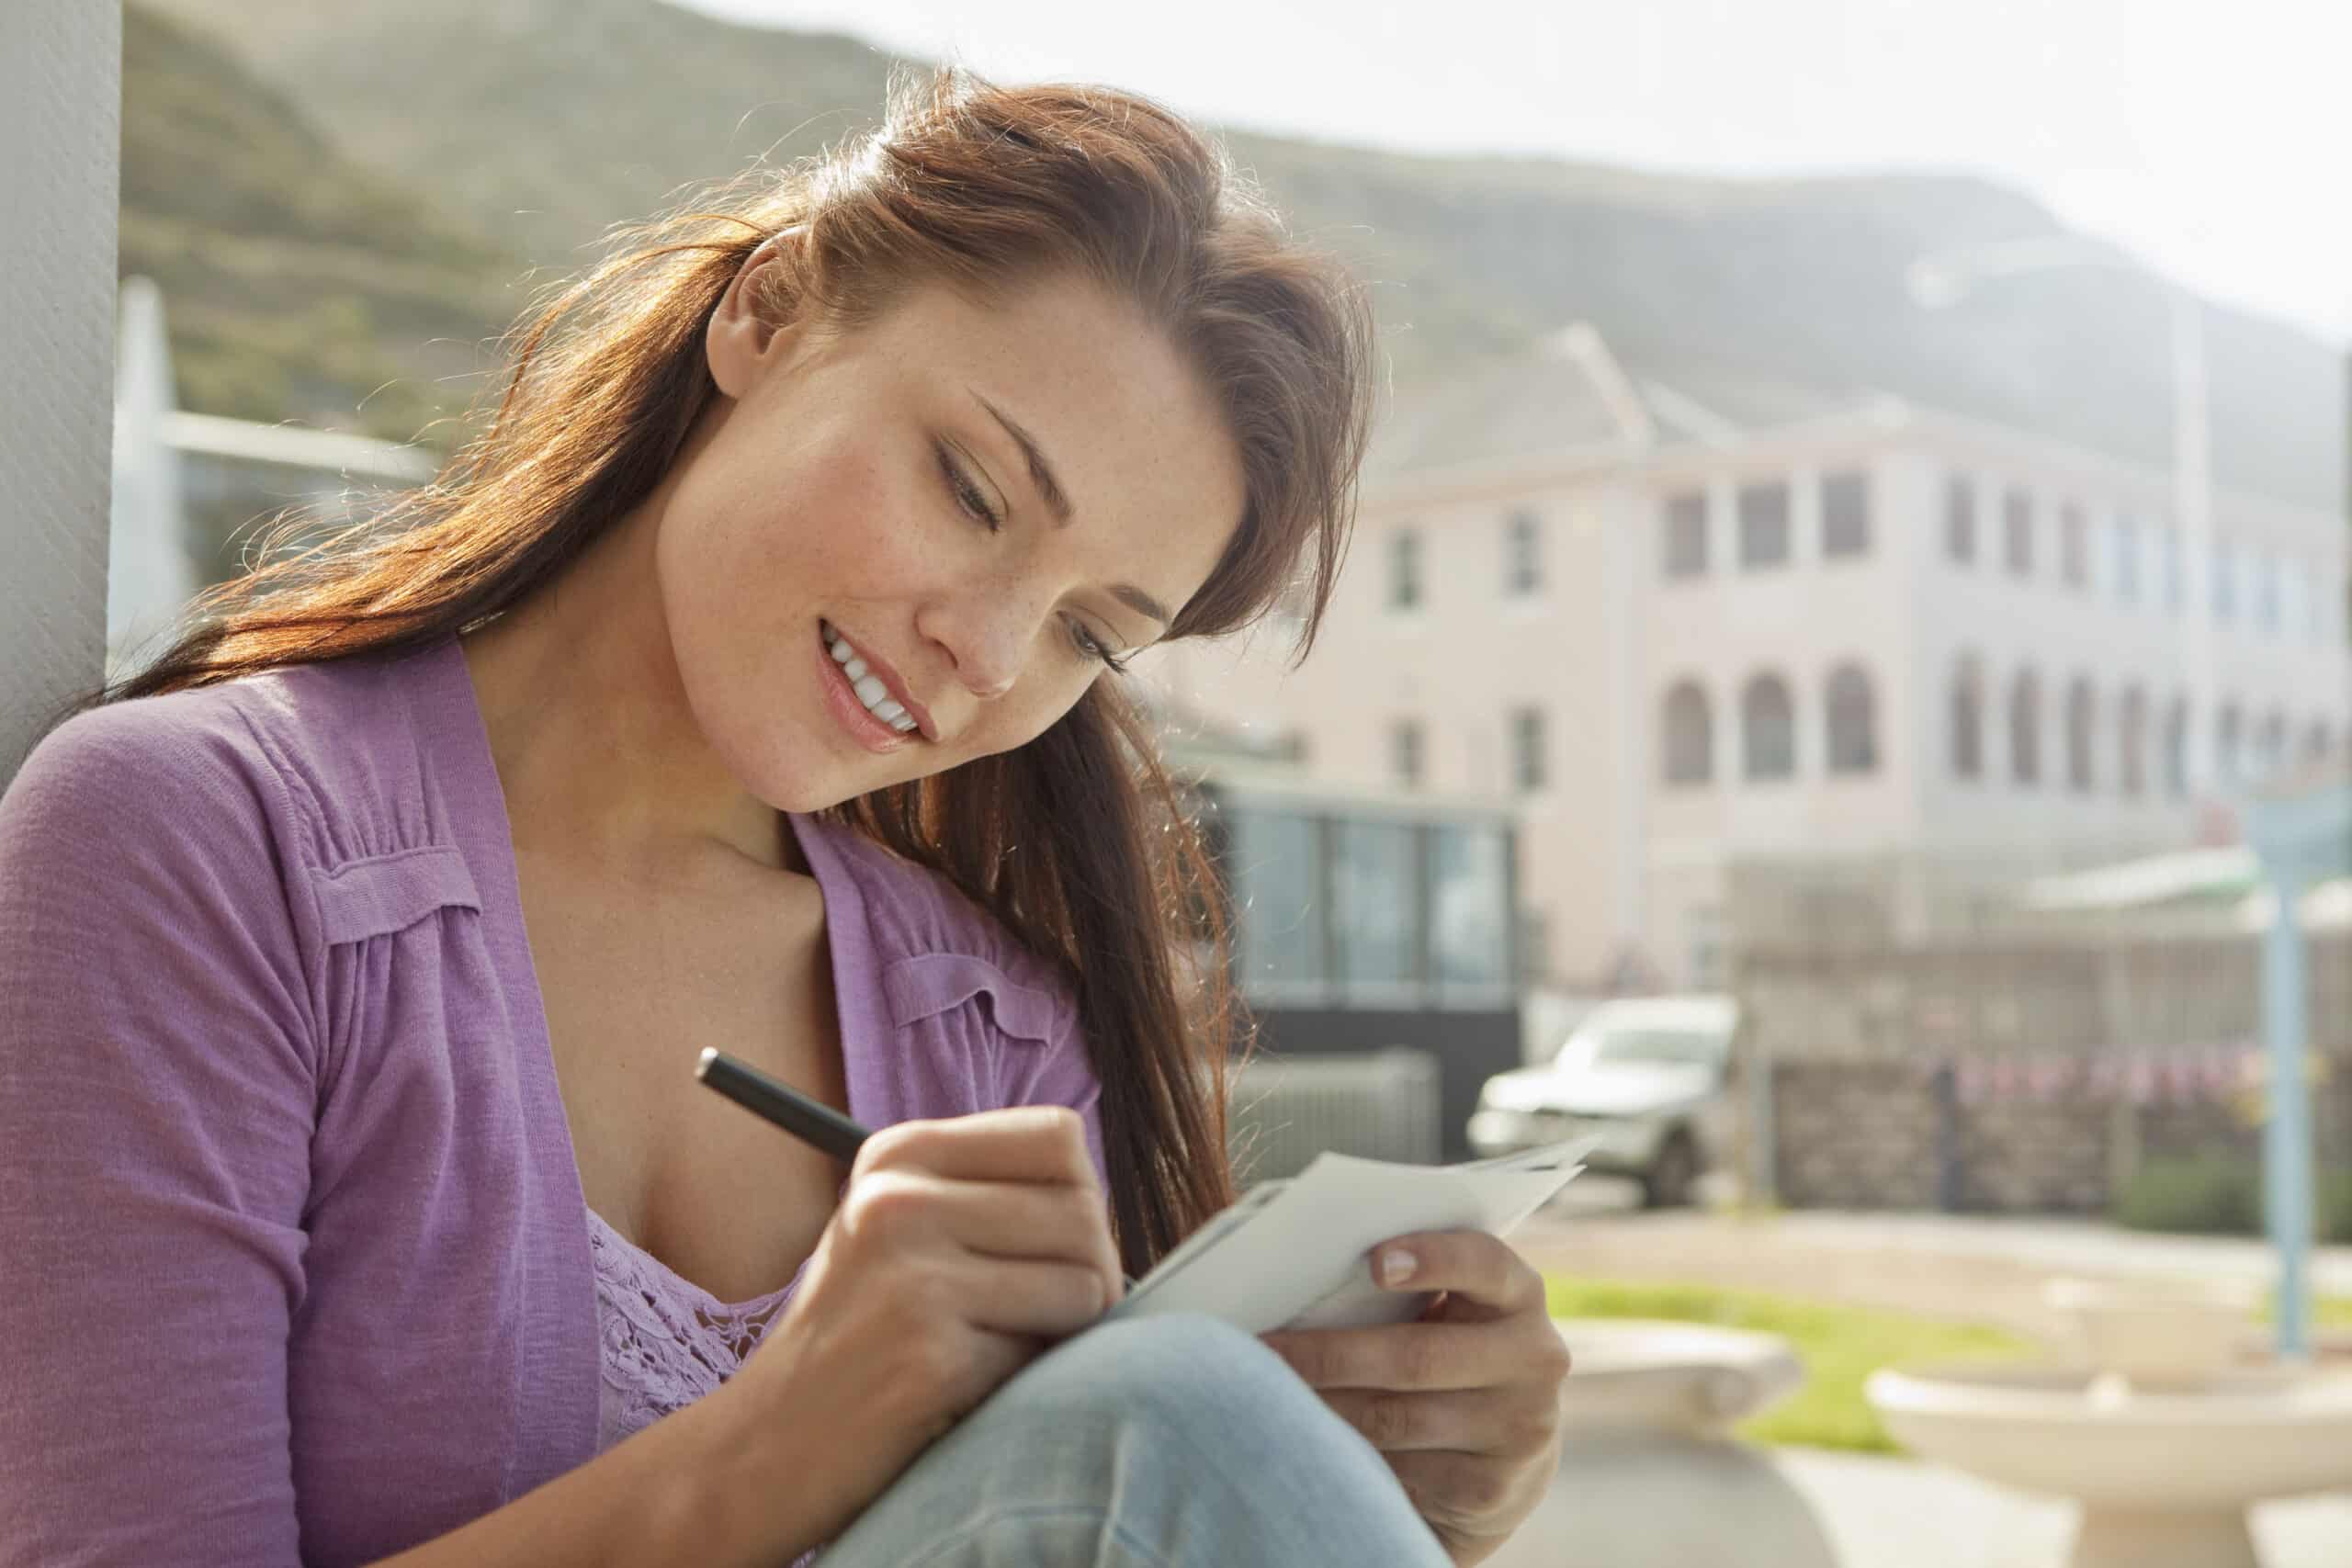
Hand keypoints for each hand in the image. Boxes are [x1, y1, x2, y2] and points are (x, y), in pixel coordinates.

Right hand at [722, 1107, 1123, 1556]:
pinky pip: (1047, 1352)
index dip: (1075, 1195)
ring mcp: (913, 1277)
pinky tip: (969, 1388)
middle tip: (1037, 1317)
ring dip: (1064, 1330)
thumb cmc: (855, 1337)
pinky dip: (1028, 1378)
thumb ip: (987, 1195)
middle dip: (1086, 1271)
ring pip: (1085, 1282)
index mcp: (896, 1153)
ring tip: (1000, 1349)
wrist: (762, 1448)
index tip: (1045, 1244)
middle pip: (1083, 1209)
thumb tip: (1106, 1203)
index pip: (1058, 1135)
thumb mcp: (898, 1231)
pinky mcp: (930, 1356)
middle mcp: (900, 1200)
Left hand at [1259, 1232, 1568, 1566]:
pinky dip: (1351, 1454)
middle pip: (1418, 1356)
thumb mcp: (1454, 1311)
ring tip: (1272, 1396)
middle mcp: (1535, 1357)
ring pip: (1400, 1418)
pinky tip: (1315, 1441)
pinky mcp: (1493, 1487)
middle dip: (1333, 1354)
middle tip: (1266, 1351)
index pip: (1483, 1262)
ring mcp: (1520, 1428)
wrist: (1510, 1449)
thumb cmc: (1452, 1348)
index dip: (1432, 1259)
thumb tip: (1301, 1277)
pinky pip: (1403, 1470)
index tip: (1375, 1263)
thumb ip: (1408, 1287)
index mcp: (1519, 1294)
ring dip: (1327, 1408)